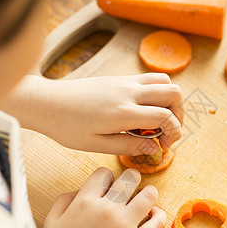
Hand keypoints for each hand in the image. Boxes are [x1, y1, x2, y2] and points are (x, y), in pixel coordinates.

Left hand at [2, 73, 182, 154]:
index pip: (164, 116)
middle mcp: (128, 92)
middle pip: (173, 93)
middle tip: (167, 131)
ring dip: (170, 99)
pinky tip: (145, 108)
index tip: (166, 144)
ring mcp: (124, 81)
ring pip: (164, 81)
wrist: (47, 102)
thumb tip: (154, 149)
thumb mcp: (97, 145)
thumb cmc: (67, 126)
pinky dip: (158, 91)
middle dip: (179, 114)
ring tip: (159, 118)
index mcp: (123, 112)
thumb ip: (129, 146)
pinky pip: (149, 78)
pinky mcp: (119, 78)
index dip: (174, 131)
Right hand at [43, 167, 166, 227]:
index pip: (104, 173)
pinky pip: (158, 221)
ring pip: (149, 195)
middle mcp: (106, 210)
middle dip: (132, 178)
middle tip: (132, 185)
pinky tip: (153, 217)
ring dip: (149, 194)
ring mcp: (124, 227)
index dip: (108, 177)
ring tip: (146, 199)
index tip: (109, 186)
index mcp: (84, 202)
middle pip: (130, 179)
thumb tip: (81, 189)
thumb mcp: (51, 223)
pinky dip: (159, 215)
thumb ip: (64, 200)